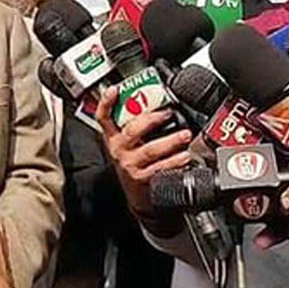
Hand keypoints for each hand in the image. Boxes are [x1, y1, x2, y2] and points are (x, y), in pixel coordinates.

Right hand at [95, 87, 191, 224]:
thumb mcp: (126, 145)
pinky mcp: (143, 179)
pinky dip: (175, 161)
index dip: (106, 103)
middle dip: (151, 120)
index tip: (114, 90)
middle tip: (168, 114)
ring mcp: (130, 165)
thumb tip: (158, 104)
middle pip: (132, 131)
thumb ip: (135, 126)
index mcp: (113, 138)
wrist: (136, 196)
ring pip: (150, 150)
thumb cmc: (134, 164)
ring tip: (184, 136)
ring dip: (170, 142)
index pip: (103, 117)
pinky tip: (185, 156)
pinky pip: (161, 168)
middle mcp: (119, 150)